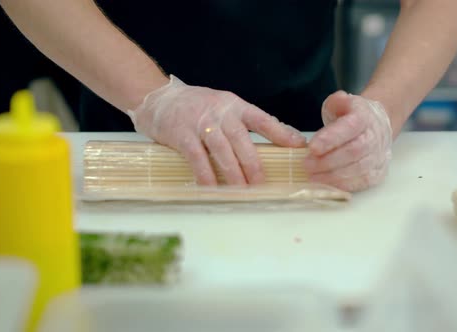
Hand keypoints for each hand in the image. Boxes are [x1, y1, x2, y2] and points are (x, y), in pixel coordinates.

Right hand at [127, 75, 305, 185]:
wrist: (158, 98)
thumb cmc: (196, 107)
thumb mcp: (223, 107)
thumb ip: (244, 123)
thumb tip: (278, 139)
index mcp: (235, 105)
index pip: (262, 119)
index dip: (281, 133)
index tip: (298, 146)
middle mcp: (220, 112)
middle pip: (242, 140)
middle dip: (254, 164)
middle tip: (263, 184)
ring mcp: (201, 122)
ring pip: (222, 150)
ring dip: (234, 173)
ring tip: (243, 190)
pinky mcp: (182, 134)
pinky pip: (197, 158)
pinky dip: (206, 175)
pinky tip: (212, 188)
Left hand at [304, 91, 392, 191]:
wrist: (376, 125)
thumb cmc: (351, 115)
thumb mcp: (341, 103)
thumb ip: (337, 101)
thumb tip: (338, 100)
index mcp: (365, 117)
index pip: (350, 127)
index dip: (331, 138)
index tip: (311, 147)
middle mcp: (375, 137)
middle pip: (354, 151)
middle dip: (328, 161)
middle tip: (306, 165)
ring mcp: (379, 156)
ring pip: (359, 169)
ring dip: (334, 176)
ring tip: (312, 177)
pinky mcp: (378, 172)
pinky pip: (363, 182)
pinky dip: (344, 185)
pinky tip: (327, 185)